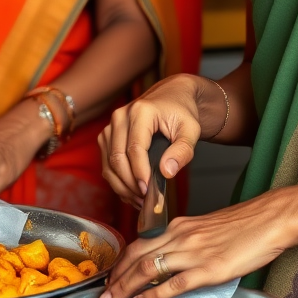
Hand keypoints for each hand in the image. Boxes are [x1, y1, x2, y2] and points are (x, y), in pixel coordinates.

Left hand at [97, 190, 297, 297]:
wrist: (270, 218)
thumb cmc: (245, 225)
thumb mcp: (208, 229)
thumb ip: (189, 242)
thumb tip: (177, 263)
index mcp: (180, 225)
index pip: (140, 243)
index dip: (122, 262)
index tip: (111, 277)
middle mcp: (180, 236)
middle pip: (136, 255)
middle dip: (116, 277)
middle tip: (102, 295)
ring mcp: (193, 252)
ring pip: (148, 269)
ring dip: (125, 287)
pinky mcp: (208, 269)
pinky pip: (173, 283)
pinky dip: (152, 294)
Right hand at [99, 74, 220, 207]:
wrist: (171, 97)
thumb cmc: (181, 112)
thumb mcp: (191, 130)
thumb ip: (182, 151)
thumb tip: (166, 172)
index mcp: (141, 112)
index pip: (135, 148)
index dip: (140, 173)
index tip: (148, 191)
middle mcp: (121, 117)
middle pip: (117, 158)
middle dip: (130, 184)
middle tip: (145, 200)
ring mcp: (111, 126)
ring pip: (108, 164)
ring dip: (122, 186)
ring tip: (139, 200)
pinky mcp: (107, 136)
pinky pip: (106, 163)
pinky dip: (117, 181)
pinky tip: (131, 192)